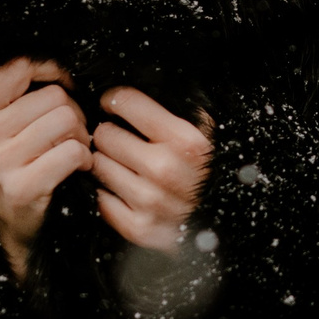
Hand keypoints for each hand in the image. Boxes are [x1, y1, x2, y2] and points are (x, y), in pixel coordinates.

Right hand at [0, 58, 90, 281]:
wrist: (12, 232)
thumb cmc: (16, 173)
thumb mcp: (2, 133)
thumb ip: (19, 99)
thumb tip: (61, 69)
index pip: (17, 67)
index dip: (51, 70)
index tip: (65, 86)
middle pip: (53, 96)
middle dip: (73, 112)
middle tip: (71, 134)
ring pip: (66, 120)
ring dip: (81, 136)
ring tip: (73, 151)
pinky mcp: (22, 186)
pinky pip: (73, 152)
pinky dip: (85, 160)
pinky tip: (77, 169)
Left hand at [93, 87, 212, 252]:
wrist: (220, 222)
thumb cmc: (207, 171)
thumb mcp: (203, 131)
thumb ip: (173, 110)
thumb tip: (130, 91)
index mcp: (184, 139)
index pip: (124, 101)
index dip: (115, 100)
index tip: (114, 105)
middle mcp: (165, 168)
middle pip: (104, 134)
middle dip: (109, 133)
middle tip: (119, 139)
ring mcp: (150, 200)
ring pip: (97, 164)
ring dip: (106, 162)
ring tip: (122, 164)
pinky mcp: (138, 226)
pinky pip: (100, 198)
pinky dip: (108, 193)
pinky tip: (123, 189)